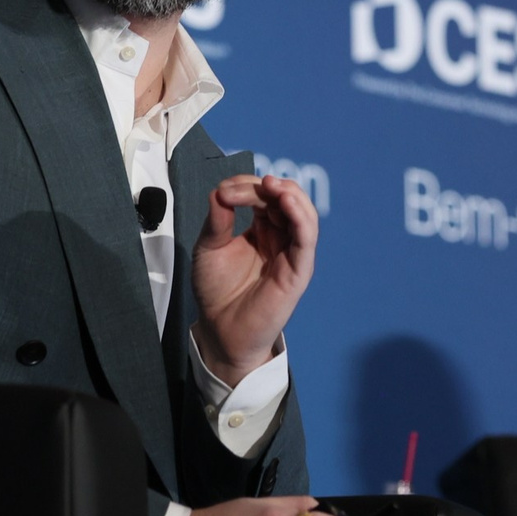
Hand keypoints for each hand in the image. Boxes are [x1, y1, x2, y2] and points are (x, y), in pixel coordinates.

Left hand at [192, 174, 317, 385]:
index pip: (263, 196)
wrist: (220, 329)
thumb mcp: (209, 247)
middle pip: (285, 198)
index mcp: (262, 229)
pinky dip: (301, 216)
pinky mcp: (299, 269)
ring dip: (290, 193)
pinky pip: (307, 237)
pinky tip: (287, 202)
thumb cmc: (217, 291)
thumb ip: (217, 220)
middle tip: (243, 188)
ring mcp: (291, 252)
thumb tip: (221, 191)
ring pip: (303, 212)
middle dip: (266, 187)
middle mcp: (280, 237)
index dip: (246, 187)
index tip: (223, 193)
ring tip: (271, 186)